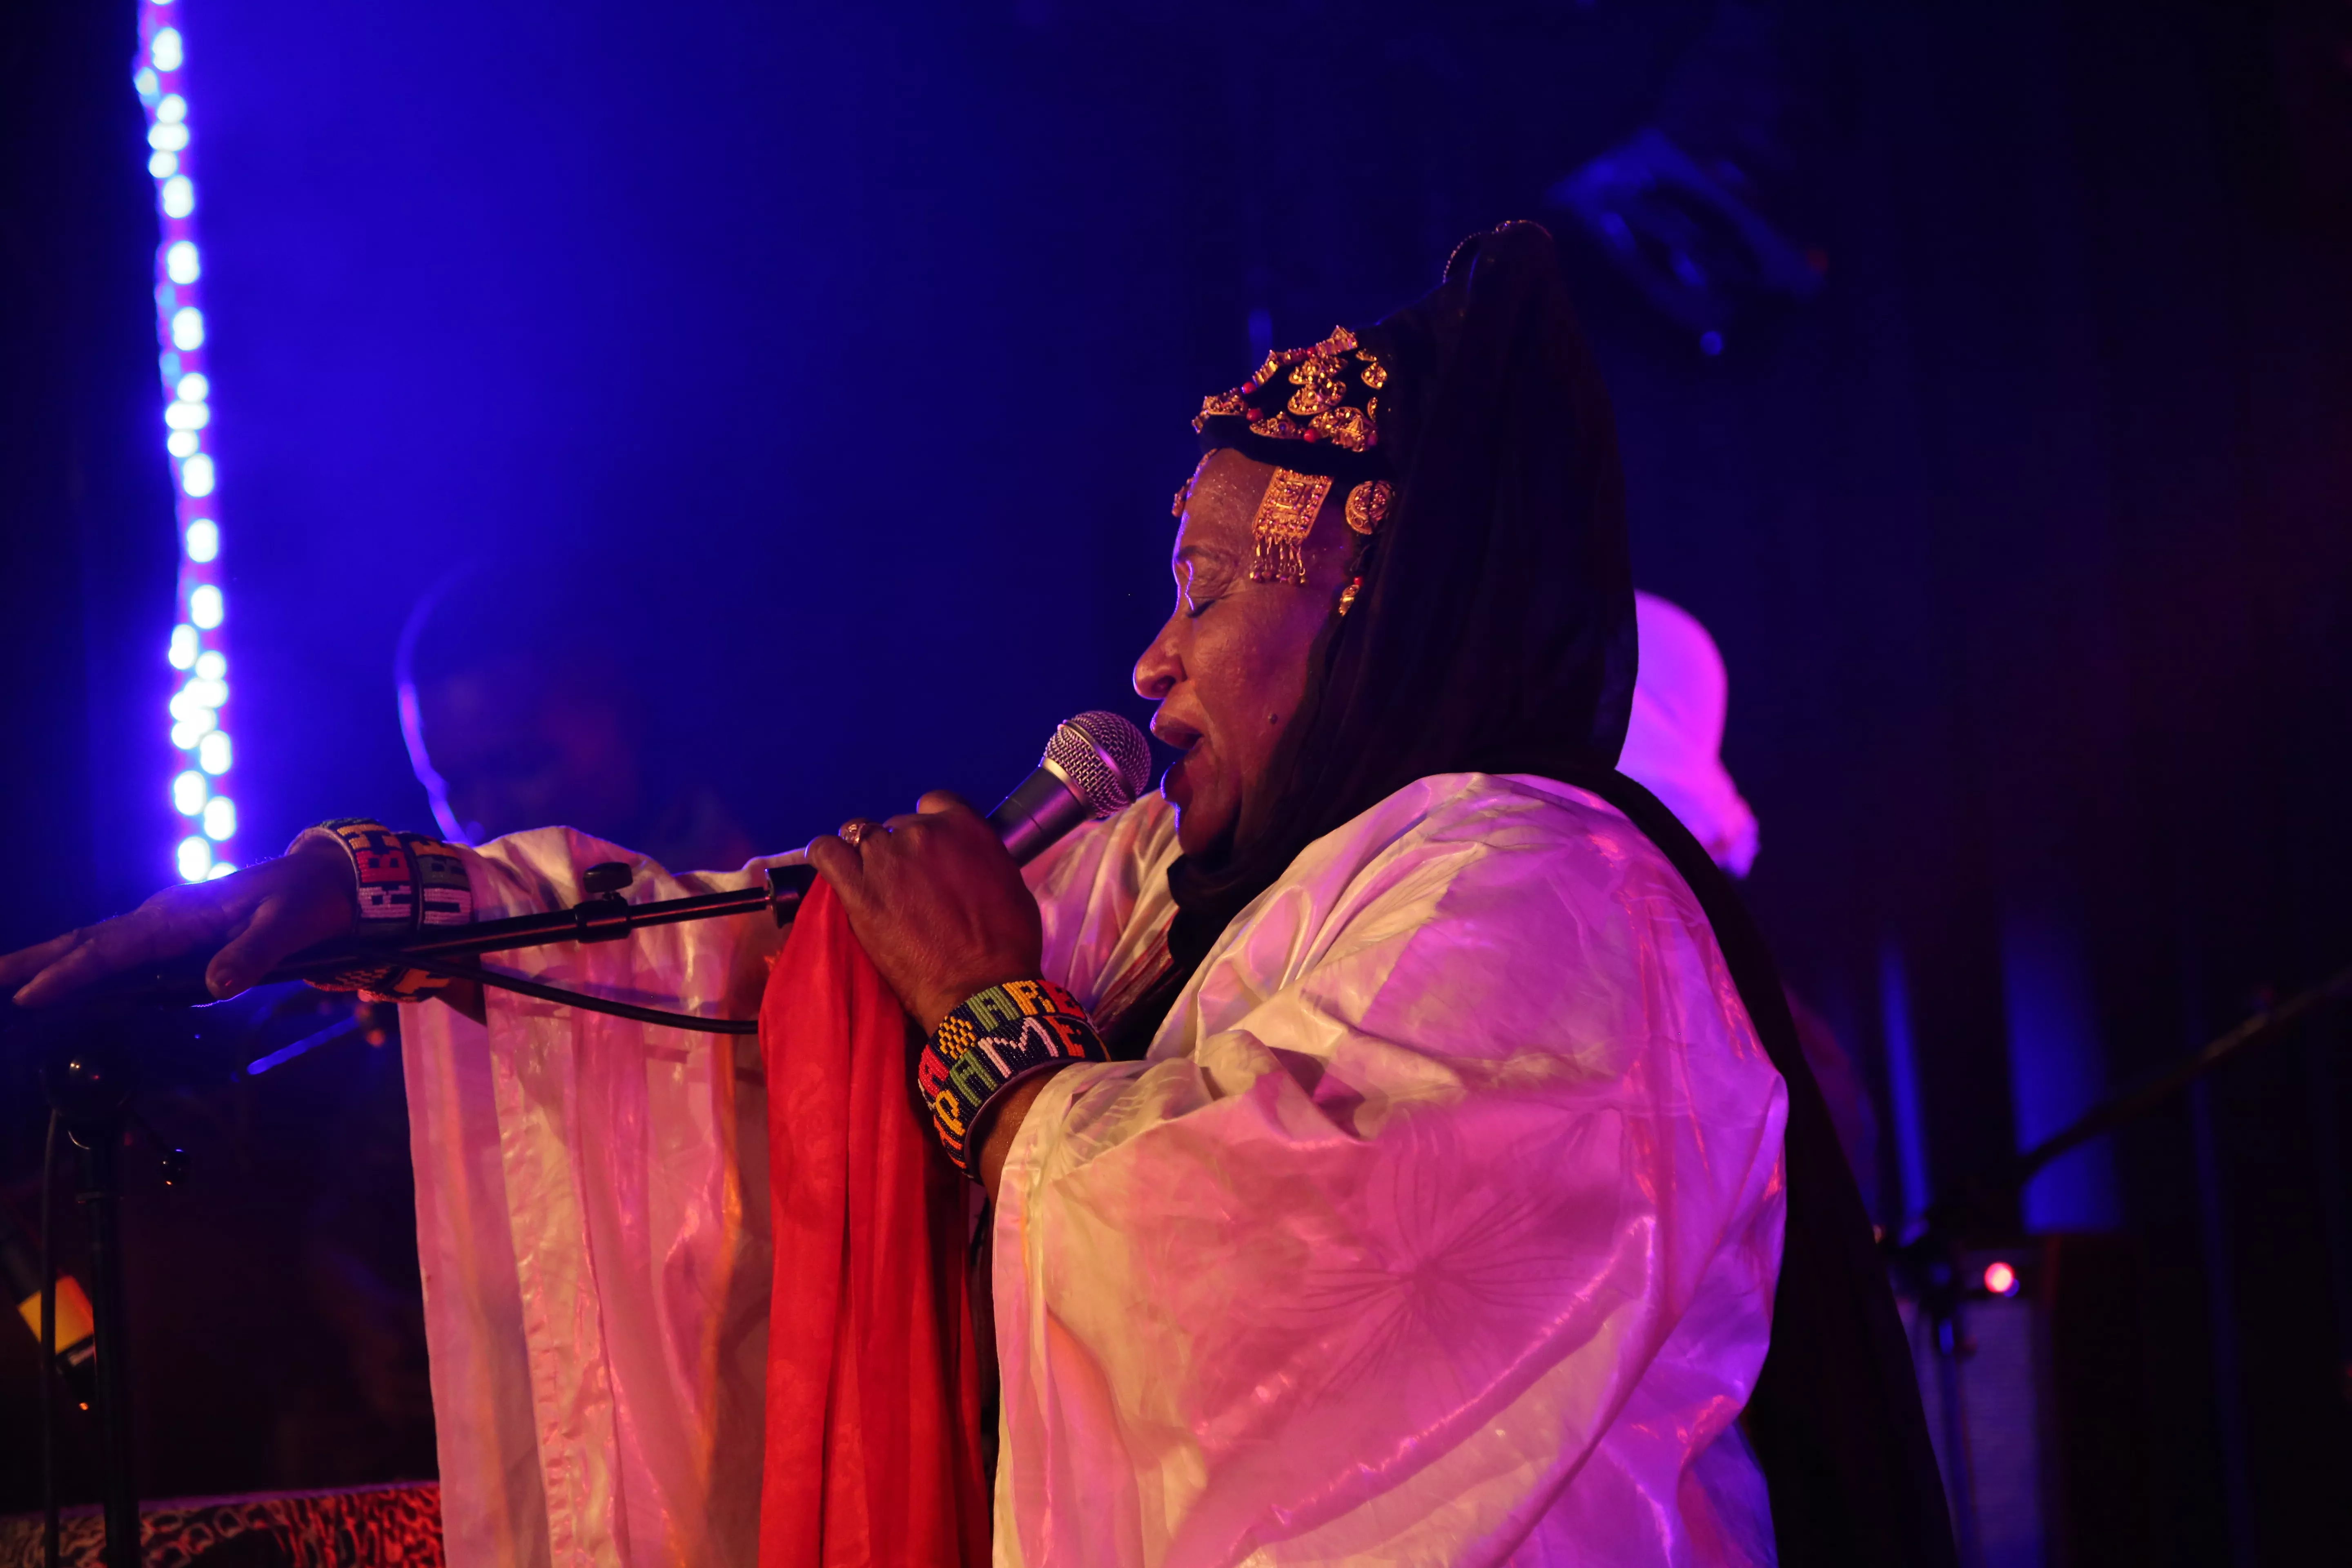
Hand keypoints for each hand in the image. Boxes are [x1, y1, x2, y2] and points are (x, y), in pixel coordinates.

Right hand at [1, 830, 358, 1005]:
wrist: (327, 881)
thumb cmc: (308, 903)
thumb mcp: (290, 927)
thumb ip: (253, 956)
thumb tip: (217, 988)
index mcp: (181, 914)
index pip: (114, 948)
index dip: (73, 973)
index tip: (32, 995)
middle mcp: (163, 918)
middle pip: (88, 942)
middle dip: (37, 963)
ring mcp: (164, 926)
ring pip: (97, 946)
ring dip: (52, 964)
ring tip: (9, 985)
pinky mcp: (174, 937)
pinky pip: (119, 954)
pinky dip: (85, 967)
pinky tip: (64, 986)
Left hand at [806, 791, 1041, 1031]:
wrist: (981, 988)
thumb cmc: (1007, 943)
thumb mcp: (1009, 882)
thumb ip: (977, 857)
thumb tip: (960, 859)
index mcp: (964, 827)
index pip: (933, 803)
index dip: (930, 827)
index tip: (931, 853)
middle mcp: (923, 832)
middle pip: (897, 825)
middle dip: (902, 850)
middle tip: (909, 886)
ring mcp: (887, 859)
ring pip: (861, 837)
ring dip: (869, 859)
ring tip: (876, 889)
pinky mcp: (858, 890)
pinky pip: (825, 852)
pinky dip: (826, 855)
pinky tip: (836, 869)